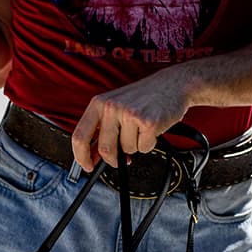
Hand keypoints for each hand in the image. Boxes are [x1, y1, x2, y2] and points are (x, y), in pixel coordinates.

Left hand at [71, 66, 192, 170]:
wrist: (172, 84)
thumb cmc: (143, 97)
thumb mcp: (115, 107)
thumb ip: (101, 130)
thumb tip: (92, 156)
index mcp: (99, 103)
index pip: (80, 136)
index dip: (81, 157)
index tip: (87, 166)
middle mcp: (112, 107)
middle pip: (105, 149)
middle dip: (114, 159)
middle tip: (122, 158)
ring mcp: (130, 114)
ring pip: (127, 150)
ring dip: (135, 146)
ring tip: (141, 129)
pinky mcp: (149, 122)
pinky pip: (144, 148)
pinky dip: (148, 144)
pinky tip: (151, 129)